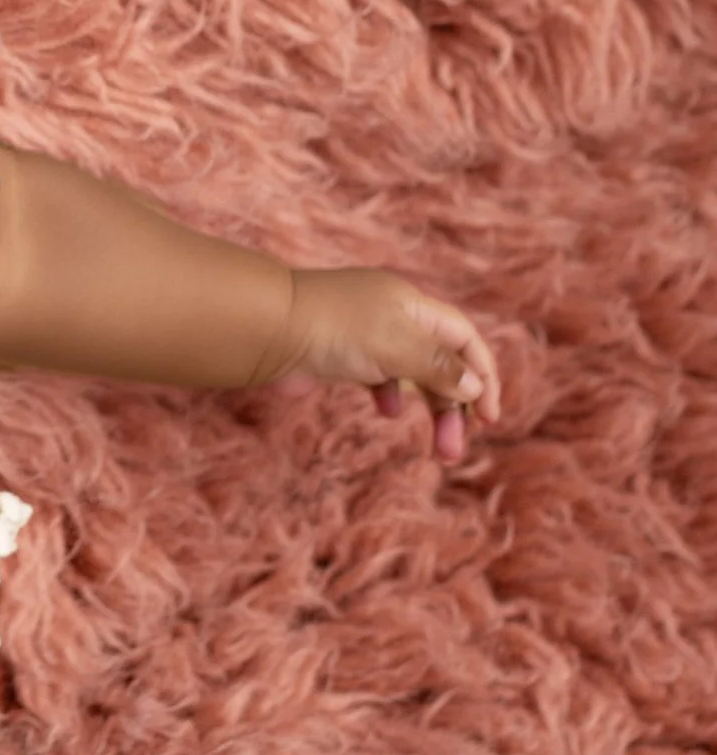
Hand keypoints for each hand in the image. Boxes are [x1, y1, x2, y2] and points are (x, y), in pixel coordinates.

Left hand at [274, 266, 499, 462]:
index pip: (463, 338)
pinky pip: (379, 377)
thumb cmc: (331, 330)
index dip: (483, 374)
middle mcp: (392, 316)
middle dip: (454, 406)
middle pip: (440, 363)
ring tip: (434, 449)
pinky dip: (390, 396)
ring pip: (412, 375)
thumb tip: (475, 386)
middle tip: (454, 450)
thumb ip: (437, 367)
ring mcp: (365, 336)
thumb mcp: (395, 346)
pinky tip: (387, 412)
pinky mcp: (339, 355)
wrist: (264, 329)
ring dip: (428, 409)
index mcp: (412, 304)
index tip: (489, 418)